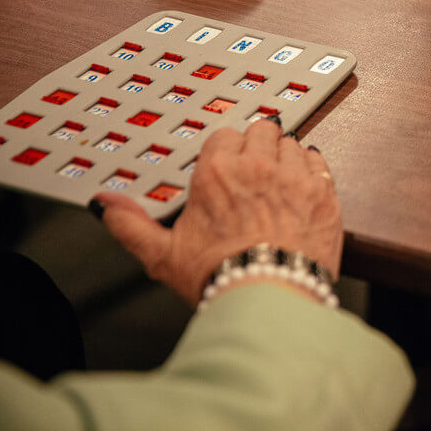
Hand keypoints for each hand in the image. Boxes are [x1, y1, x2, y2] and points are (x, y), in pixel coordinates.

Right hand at [91, 119, 341, 305]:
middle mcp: (258, 166)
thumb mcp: (163, 255)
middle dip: (256, 146)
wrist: (269, 299)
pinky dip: (312, 171)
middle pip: (261, 131)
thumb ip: (132, 225)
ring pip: (292, 143)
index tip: (226, 166)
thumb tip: (106, 206)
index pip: (223, 136)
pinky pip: (319, 163)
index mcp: (217, 173)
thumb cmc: (221, 278)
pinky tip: (304, 189)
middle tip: (254, 172)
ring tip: (279, 182)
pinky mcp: (323, 192)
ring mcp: (295, 177)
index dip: (225, 152)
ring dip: (285, 156)